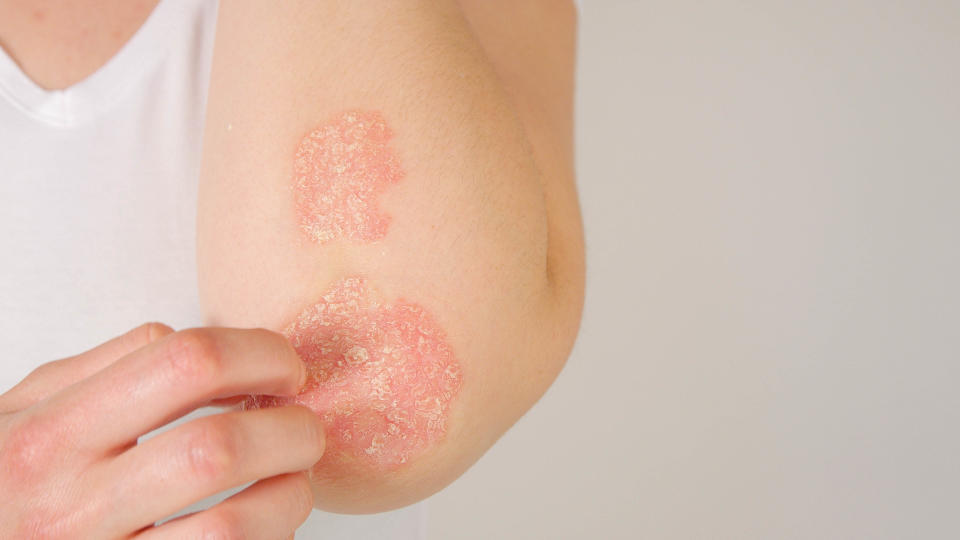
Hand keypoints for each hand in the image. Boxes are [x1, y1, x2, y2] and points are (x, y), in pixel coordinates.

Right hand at [0, 324, 324, 538]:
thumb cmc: (3, 483)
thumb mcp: (23, 410)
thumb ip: (105, 368)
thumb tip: (203, 344)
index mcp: (52, 432)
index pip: (186, 364)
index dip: (261, 356)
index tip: (286, 370)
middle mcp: (70, 501)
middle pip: (219, 449)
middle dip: (291, 432)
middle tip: (305, 430)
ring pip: (231, 527)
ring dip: (289, 498)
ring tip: (293, 483)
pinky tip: (263, 525)